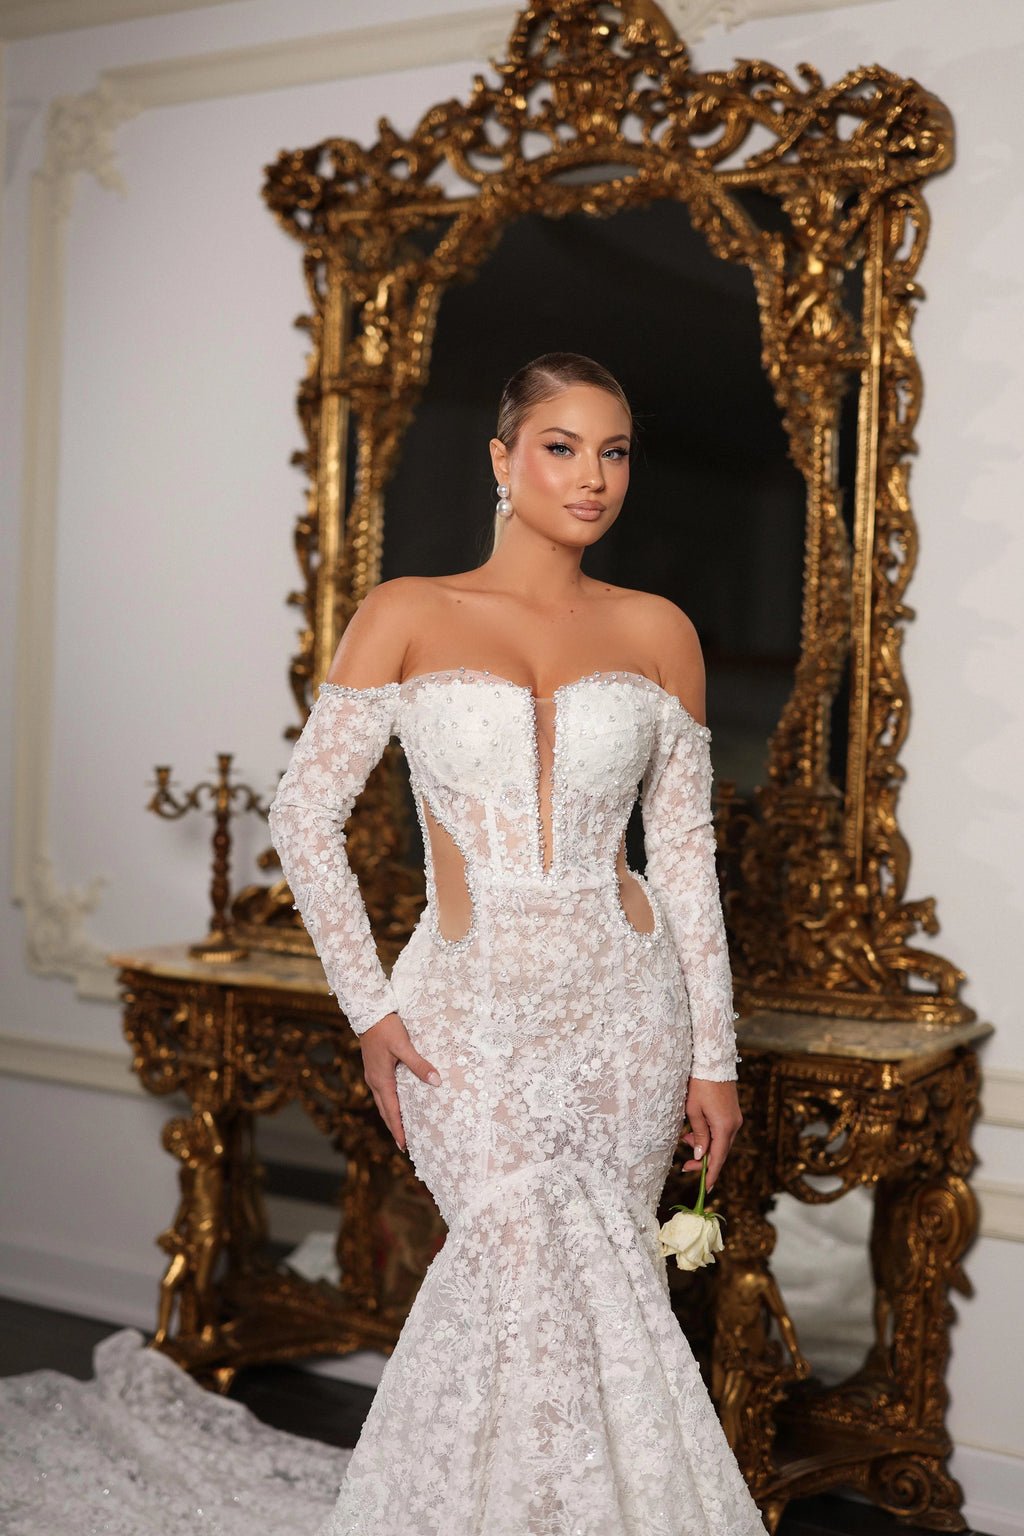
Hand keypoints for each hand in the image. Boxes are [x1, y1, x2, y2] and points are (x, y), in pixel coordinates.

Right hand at [359, 1012, 440, 1151]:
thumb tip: (436, 1081)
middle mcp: (374, 1081)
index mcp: (381, 1080)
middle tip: (403, 1144)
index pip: (391, 1111)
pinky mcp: (374, 1068)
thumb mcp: (404, 1046)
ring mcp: (372, 1075)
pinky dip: (388, 1103)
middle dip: (394, 1128)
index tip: (404, 1146)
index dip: (398, 1129)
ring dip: (391, 1116)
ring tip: (400, 1127)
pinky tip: (396, 1101)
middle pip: (385, 1111)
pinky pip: (381, 1092)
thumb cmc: (386, 1028)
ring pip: (382, 1102)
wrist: (368, 1013)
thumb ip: (419, 1064)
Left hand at [680, 1078, 742, 1192]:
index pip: (718, 1158)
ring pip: (720, 1142)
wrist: (712, 1061)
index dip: (710, 1174)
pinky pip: (722, 1131)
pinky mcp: (732, 1113)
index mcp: (724, 1127)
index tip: (705, 1188)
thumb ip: (699, 1135)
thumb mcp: (693, 1111)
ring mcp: (735, 1118)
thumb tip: (701, 1155)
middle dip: (703, 1161)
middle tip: (685, 1166)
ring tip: (684, 1142)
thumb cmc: (699, 1084)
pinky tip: (693, 1133)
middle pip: (720, 1152)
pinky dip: (709, 1136)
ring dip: (704, 1147)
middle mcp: (734, 1125)